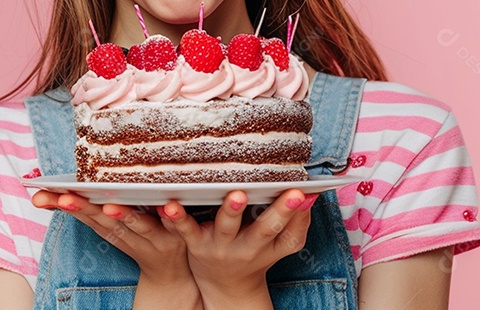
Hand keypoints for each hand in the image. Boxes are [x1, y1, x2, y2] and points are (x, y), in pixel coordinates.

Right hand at [31, 190, 196, 287]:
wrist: (171, 275)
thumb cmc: (138, 240)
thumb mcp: (110, 225)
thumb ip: (88, 207)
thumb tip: (55, 189)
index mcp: (109, 228)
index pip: (82, 213)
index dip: (61, 205)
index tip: (39, 196)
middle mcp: (127, 234)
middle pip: (102, 220)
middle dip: (81, 208)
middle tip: (63, 198)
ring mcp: (153, 237)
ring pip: (136, 224)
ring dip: (123, 215)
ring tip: (109, 206)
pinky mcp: (177, 236)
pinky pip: (176, 225)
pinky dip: (172, 216)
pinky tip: (169, 205)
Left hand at [161, 188, 316, 307]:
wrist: (226, 287)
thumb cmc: (254, 255)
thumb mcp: (280, 245)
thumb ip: (297, 222)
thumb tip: (311, 195)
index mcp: (269, 244)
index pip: (288, 231)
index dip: (296, 213)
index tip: (303, 193)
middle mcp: (248, 246)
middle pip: (264, 229)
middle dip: (275, 211)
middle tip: (287, 192)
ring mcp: (221, 246)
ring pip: (227, 227)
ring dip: (231, 211)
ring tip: (235, 196)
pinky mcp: (195, 244)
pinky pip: (186, 230)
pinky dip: (176, 218)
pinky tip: (168, 205)